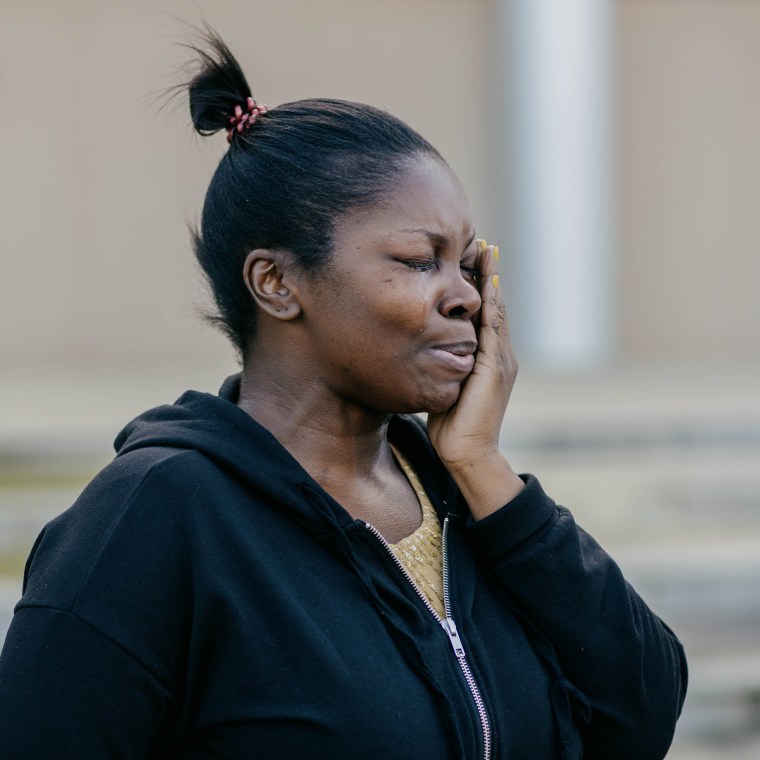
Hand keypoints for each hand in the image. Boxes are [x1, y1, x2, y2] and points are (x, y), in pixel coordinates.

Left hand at [427, 239, 523, 516]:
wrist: (467, 454)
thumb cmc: (452, 427)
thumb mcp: (446, 388)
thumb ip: (444, 368)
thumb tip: (425, 353)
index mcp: (488, 359)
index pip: (485, 314)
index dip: (480, 287)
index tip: (472, 259)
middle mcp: (499, 355)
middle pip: (495, 304)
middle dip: (488, 273)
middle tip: (483, 243)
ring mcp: (500, 360)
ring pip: (496, 310)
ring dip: (492, 279)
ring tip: (487, 251)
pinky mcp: (494, 367)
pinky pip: (493, 328)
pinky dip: (491, 303)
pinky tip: (488, 283)